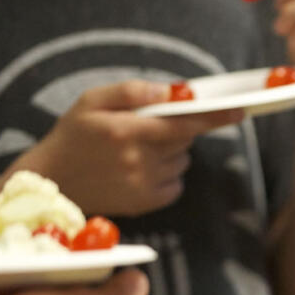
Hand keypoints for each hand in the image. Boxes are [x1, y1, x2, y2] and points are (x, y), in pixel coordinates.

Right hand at [4, 81, 243, 215]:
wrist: (53, 181)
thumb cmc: (73, 135)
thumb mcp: (91, 100)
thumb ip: (132, 91)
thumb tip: (172, 91)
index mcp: (126, 131)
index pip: (183, 123)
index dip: (215, 117)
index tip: (241, 111)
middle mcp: (138, 160)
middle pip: (185, 139)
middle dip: (176, 128)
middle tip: (146, 127)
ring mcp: (144, 185)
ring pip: (182, 161)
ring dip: (170, 152)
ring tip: (135, 150)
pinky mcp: (146, 203)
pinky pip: (176, 184)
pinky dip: (167, 174)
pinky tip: (138, 169)